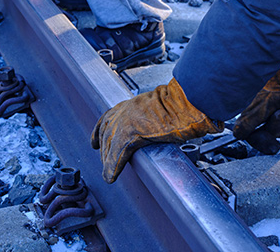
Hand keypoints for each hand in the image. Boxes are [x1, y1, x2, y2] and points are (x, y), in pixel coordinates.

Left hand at [91, 78, 221, 182]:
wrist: (185, 103)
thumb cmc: (181, 105)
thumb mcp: (160, 108)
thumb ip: (152, 118)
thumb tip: (160, 129)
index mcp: (131, 104)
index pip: (107, 118)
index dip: (100, 132)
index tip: (95, 143)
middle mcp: (123, 111)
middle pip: (105, 134)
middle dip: (104, 151)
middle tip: (106, 164)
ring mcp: (124, 122)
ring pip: (109, 146)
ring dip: (108, 161)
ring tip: (110, 174)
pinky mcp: (128, 135)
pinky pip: (115, 155)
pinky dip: (112, 167)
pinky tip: (110, 177)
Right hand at [233, 70, 279, 139]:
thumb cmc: (279, 84)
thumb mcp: (262, 104)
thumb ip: (248, 121)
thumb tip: (237, 134)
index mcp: (255, 115)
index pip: (253, 136)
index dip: (262, 142)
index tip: (273, 147)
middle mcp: (268, 118)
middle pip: (272, 135)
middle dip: (279, 125)